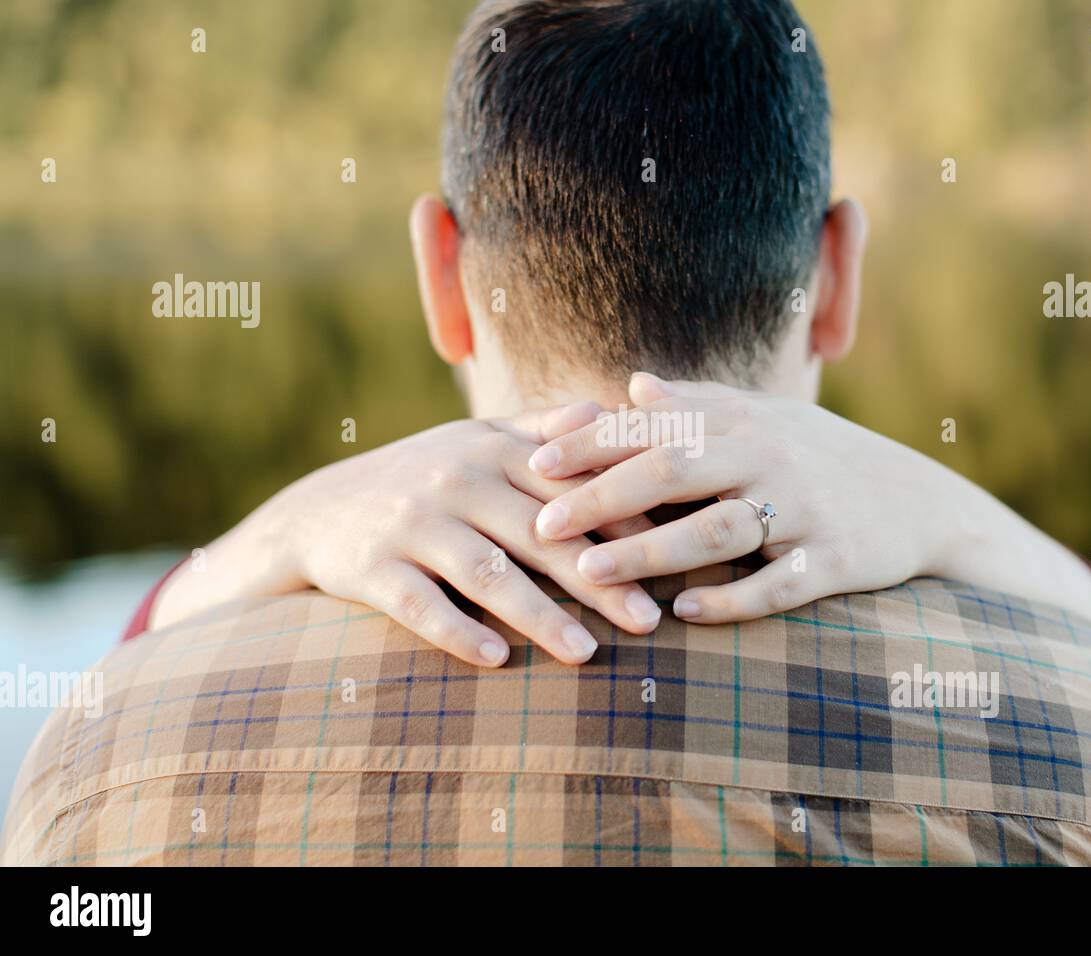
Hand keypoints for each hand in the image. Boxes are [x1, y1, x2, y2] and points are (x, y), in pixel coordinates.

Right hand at [151, 403, 663, 665]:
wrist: (317, 511)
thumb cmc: (421, 477)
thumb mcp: (474, 439)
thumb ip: (541, 429)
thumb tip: (608, 406)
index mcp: (491, 450)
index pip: (570, 486)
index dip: (622, 520)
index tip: (672, 553)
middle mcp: (455, 482)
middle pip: (539, 534)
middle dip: (598, 578)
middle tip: (648, 619)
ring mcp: (413, 525)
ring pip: (487, 574)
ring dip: (539, 615)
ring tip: (586, 653)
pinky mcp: (374, 567)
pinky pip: (421, 606)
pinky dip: (459, 632)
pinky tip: (497, 660)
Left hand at [528, 373, 1090, 627]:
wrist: (918, 500)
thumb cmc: (819, 457)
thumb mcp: (763, 418)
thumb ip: (695, 402)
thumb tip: (630, 385)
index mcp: (740, 421)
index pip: (651, 428)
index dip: (589, 444)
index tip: (530, 463)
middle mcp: (768, 456)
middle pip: (673, 472)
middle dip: (602, 497)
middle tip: (542, 524)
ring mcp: (804, 507)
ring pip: (717, 529)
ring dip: (652, 551)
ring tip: (593, 570)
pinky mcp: (836, 558)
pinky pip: (779, 582)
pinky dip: (733, 599)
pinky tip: (686, 613)